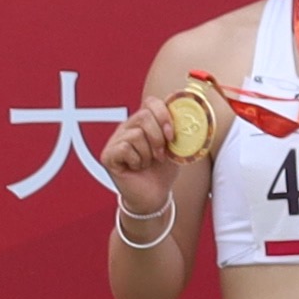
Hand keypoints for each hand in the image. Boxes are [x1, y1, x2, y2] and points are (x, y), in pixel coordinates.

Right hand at [97, 96, 190, 225]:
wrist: (153, 196)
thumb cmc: (162, 171)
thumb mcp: (175, 148)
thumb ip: (179, 131)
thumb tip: (189, 116)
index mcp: (144, 122)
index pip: (151, 102)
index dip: (164, 114)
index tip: (172, 135)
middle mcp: (127, 127)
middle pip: (143, 116)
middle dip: (158, 137)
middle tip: (161, 154)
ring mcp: (115, 140)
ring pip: (135, 134)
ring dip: (148, 153)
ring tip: (147, 163)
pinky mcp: (108, 155)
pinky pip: (125, 148)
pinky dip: (136, 160)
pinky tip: (136, 167)